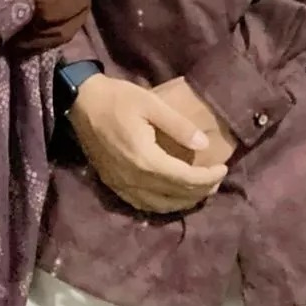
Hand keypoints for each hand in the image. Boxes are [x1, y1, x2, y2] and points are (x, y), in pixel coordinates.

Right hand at [69, 75, 227, 214]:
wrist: (81, 103)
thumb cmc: (118, 99)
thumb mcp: (151, 104)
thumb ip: (178, 126)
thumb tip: (204, 145)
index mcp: (146, 160)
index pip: (186, 179)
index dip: (208, 177)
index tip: (224, 168)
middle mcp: (135, 180)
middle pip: (176, 196)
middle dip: (200, 191)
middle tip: (216, 180)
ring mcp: (122, 185)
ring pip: (160, 206)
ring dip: (183, 201)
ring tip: (199, 190)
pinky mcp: (113, 185)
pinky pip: (143, 205)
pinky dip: (163, 204)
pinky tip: (171, 196)